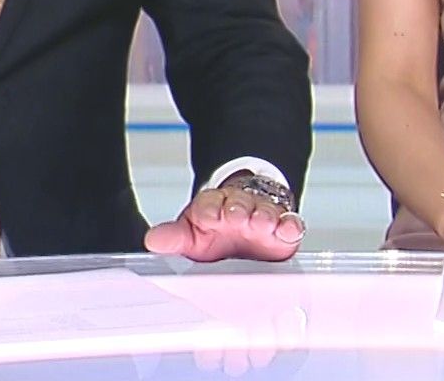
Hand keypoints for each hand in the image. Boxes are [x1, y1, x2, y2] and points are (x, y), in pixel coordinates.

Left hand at [145, 177, 304, 261]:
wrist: (245, 220)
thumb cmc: (216, 230)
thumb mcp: (192, 234)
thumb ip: (174, 237)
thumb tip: (152, 241)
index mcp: (213, 207)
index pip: (210, 203)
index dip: (209, 209)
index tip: (207, 217)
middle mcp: (239, 208)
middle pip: (239, 204)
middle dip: (238, 210)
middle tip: (236, 217)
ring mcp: (262, 217)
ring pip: (265, 212)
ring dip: (264, 216)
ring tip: (262, 223)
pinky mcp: (283, 229)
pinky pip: (290, 223)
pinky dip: (290, 225)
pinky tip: (288, 229)